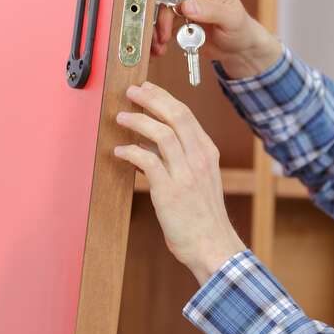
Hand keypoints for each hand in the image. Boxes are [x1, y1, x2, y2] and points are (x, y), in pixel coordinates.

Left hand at [113, 81, 247, 284]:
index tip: (147, 88)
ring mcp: (186, 174)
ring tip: (121, 117)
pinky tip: (120, 152)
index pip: (185, 114)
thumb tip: (152, 142)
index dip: (163, 97)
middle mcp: (199, 158)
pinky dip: (131, 152)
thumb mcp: (200, 179)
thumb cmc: (203, 215)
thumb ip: (181, 158)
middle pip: (175, 116)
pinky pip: (148, 161)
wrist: (212, 244)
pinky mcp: (170, 191)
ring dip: (138, 121)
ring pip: (161, 134)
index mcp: (207, 152)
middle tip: (131, 92)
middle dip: (151, 99)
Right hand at [152, 0, 283, 78]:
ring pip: (158, 12)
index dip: (168, 11)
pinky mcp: (176, 14)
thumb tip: (186, 5)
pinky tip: (160, 49)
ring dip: (155, 32)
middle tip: (160, 43)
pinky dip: (158, 36)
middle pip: (163, 1)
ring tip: (159, 49)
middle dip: (158, 24)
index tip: (167, 31)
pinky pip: (160, 22)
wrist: (238, 45)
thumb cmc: (239, 28)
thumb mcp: (230, 19)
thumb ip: (210, 10)